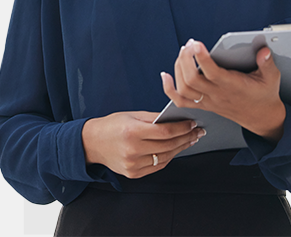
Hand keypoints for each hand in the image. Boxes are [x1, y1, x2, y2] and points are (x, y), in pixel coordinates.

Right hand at [81, 111, 205, 178]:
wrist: (92, 143)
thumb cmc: (113, 125)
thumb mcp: (132, 115)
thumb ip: (153, 118)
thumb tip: (175, 118)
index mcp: (132, 132)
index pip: (165, 131)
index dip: (182, 127)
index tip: (193, 123)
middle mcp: (133, 150)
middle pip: (168, 145)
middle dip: (186, 137)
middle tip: (198, 131)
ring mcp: (133, 165)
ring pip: (165, 157)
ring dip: (180, 148)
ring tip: (190, 139)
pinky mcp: (133, 174)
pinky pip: (157, 166)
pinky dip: (169, 157)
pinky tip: (176, 149)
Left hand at [161, 40, 285, 141]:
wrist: (262, 118)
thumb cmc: (265, 95)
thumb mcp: (271, 78)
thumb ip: (267, 63)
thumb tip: (264, 51)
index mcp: (232, 86)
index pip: (212, 73)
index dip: (201, 58)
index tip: (196, 43)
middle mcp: (217, 95)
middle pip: (192, 80)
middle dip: (186, 60)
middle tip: (189, 44)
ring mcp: (209, 101)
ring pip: (184, 89)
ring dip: (178, 69)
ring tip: (184, 52)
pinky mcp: (204, 104)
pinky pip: (181, 100)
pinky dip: (169, 89)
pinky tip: (166, 76)